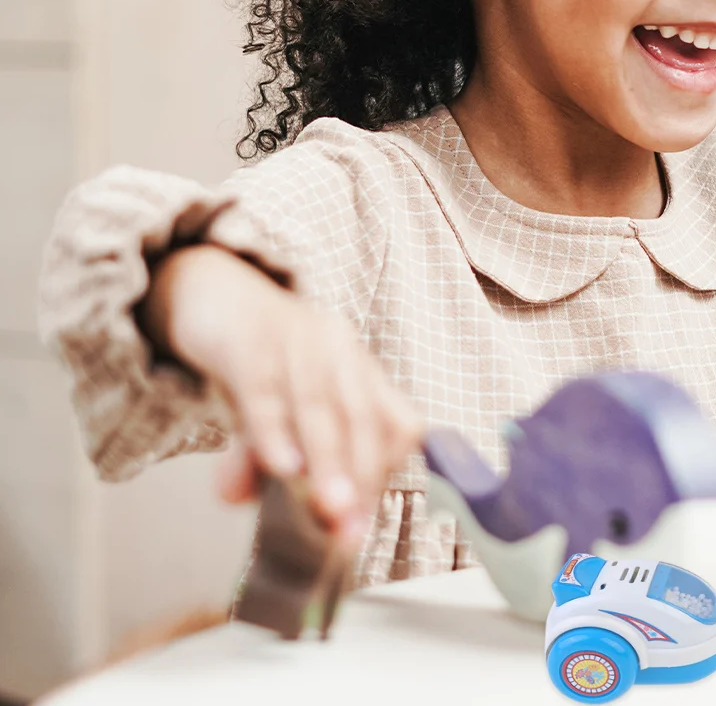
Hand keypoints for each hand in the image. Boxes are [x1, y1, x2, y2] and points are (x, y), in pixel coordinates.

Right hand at [143, 245, 423, 545]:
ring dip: (326, 461)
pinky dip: (275, 429)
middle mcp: (339, 349)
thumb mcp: (268, 415)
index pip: (396, 424)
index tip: (358, 525)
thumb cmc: (257, 360)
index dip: (382, 475)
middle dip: (361, 477)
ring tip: (325, 510)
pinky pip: (267, 386)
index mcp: (359, 370)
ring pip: (320, 403)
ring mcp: (299, 337)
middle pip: (363, 417)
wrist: (213, 290)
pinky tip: (279, 465)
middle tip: (350, 531)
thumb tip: (239, 500)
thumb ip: (261, 457)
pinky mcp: (252, 335)